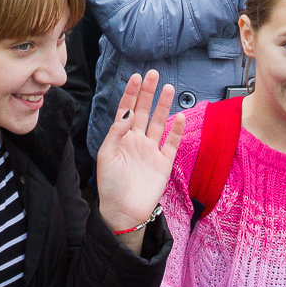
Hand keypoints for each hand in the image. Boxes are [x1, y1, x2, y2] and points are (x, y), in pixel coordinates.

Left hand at [94, 71, 185, 247]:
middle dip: (148, 93)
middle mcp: (136, 140)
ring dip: (164, 106)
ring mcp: (151, 151)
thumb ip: (116, 132)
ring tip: (169, 88)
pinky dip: (176, 131)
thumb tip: (127, 111)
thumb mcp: (106, 155)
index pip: (126, 109)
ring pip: (159, 123)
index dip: (131, 93)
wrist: (123, 212)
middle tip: (154, 74)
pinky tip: (180, 117)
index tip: (136, 76)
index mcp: (121, 137)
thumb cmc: (110, 185)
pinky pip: (171, 144)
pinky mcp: (163, 164)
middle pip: (144, 111)